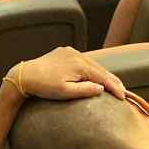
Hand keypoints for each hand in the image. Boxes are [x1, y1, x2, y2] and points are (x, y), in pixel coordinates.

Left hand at [7, 47, 146, 112]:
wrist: (25, 75)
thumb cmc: (44, 87)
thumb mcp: (65, 92)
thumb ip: (85, 90)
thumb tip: (102, 88)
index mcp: (80, 65)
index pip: (103, 77)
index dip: (114, 87)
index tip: (123, 97)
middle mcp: (78, 55)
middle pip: (100, 69)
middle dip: (112, 80)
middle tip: (123, 91)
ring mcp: (71, 52)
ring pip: (92, 64)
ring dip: (102, 74)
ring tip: (112, 85)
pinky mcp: (64, 52)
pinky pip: (83, 61)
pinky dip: (91, 69)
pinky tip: (94, 76)